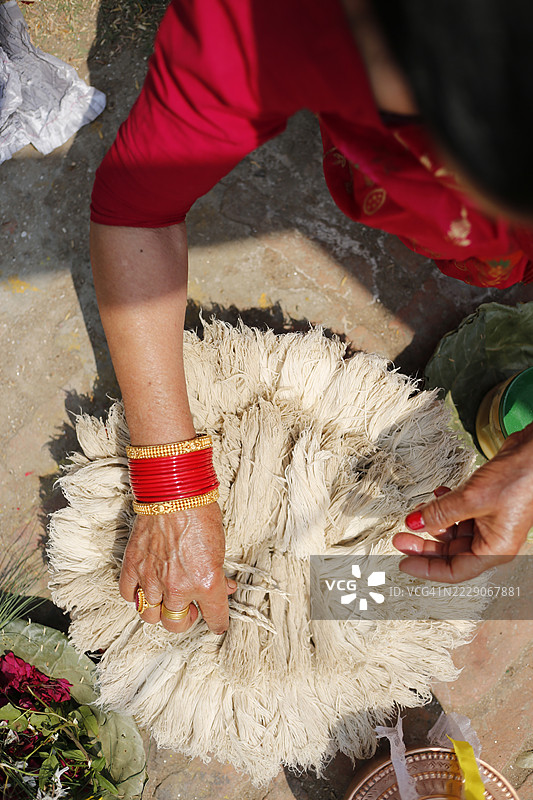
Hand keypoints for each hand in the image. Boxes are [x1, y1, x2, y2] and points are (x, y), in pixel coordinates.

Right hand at [119, 502, 235, 633]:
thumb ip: (220, 573)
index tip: (218, 623)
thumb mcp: (221, 548)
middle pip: (177, 624)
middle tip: (191, 610)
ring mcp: (152, 579)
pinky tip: (145, 587)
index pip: (216, 619)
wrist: (174, 492)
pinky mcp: (133, 566)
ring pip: (150, 616)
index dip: (219, 623)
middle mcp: (178, 587)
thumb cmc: (201, 514)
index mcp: (207, 584)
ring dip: (160, 612)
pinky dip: (136, 595)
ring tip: (166, 601)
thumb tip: (225, 585)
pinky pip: (129, 595)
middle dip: (186, 621)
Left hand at [393, 422, 532, 582]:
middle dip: (424, 543)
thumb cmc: (519, 479)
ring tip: (417, 509)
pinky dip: (446, 505)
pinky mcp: (487, 504)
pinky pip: (460, 512)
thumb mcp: (472, 499)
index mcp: (494, 550)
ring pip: (453, 530)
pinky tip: (438, 493)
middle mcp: (492, 540)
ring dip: (434, 520)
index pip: (454, 571)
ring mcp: (490, 522)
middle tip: (401, 535)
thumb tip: (414, 522)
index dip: (426, 568)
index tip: (403, 561)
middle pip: (451, 551)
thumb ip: (440, 513)